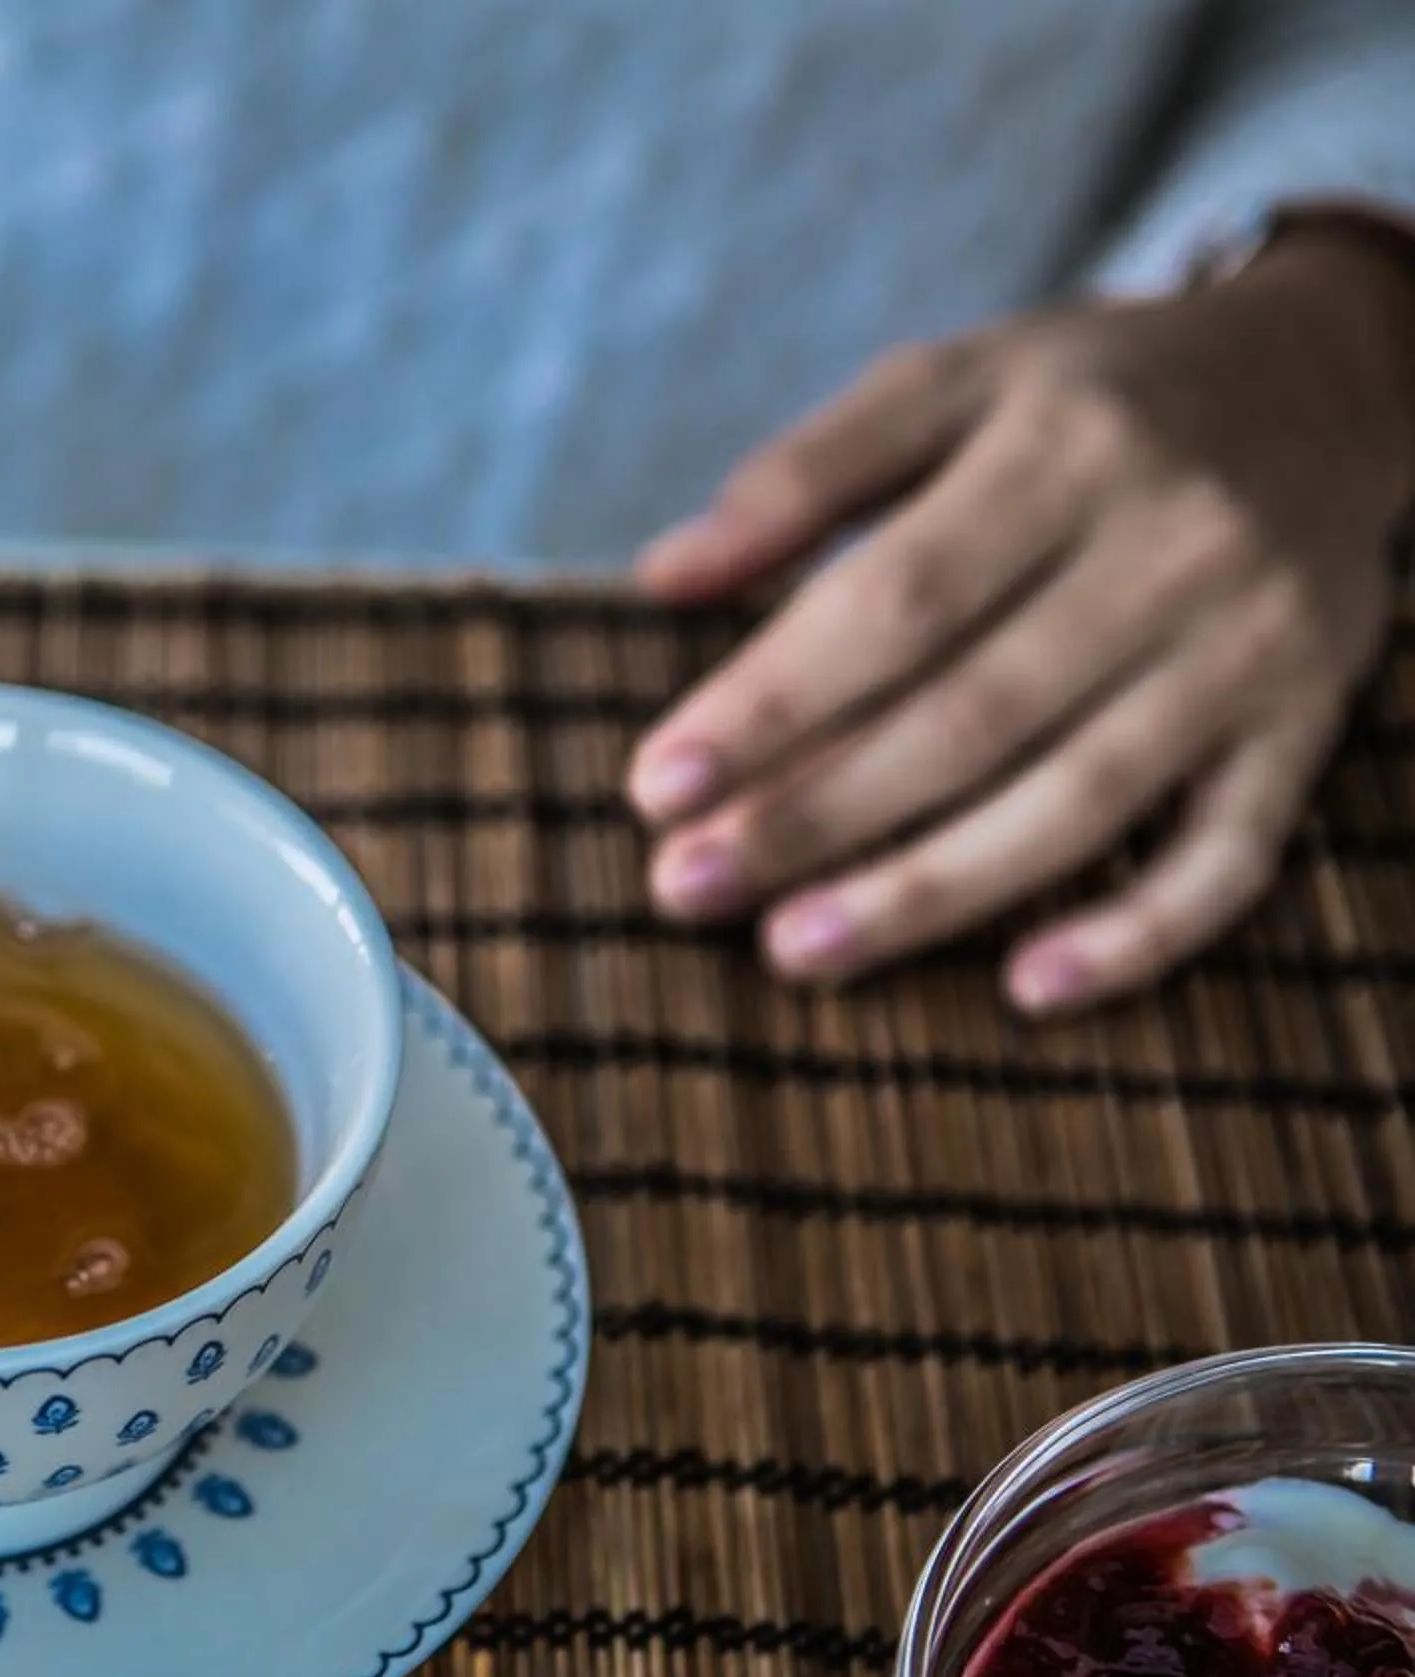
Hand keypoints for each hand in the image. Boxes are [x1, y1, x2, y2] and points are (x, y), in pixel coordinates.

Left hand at [628, 223, 1414, 1014]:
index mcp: (1065, 450)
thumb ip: (805, 472)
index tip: (657, 785)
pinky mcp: (1306, 724)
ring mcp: (1248, 647)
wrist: (1330, 377)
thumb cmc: (1092, 397)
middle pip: (973, 715)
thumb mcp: (951, 380)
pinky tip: (1027, 988)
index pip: (898, 601)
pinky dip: (1139, 933)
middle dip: (817, 815)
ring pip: (1080, 799)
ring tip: (793, 951)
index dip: (772, 703)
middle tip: (687, 887)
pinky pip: (1230, 854)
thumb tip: (662, 576)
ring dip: (930, 892)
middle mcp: (1170, 549)